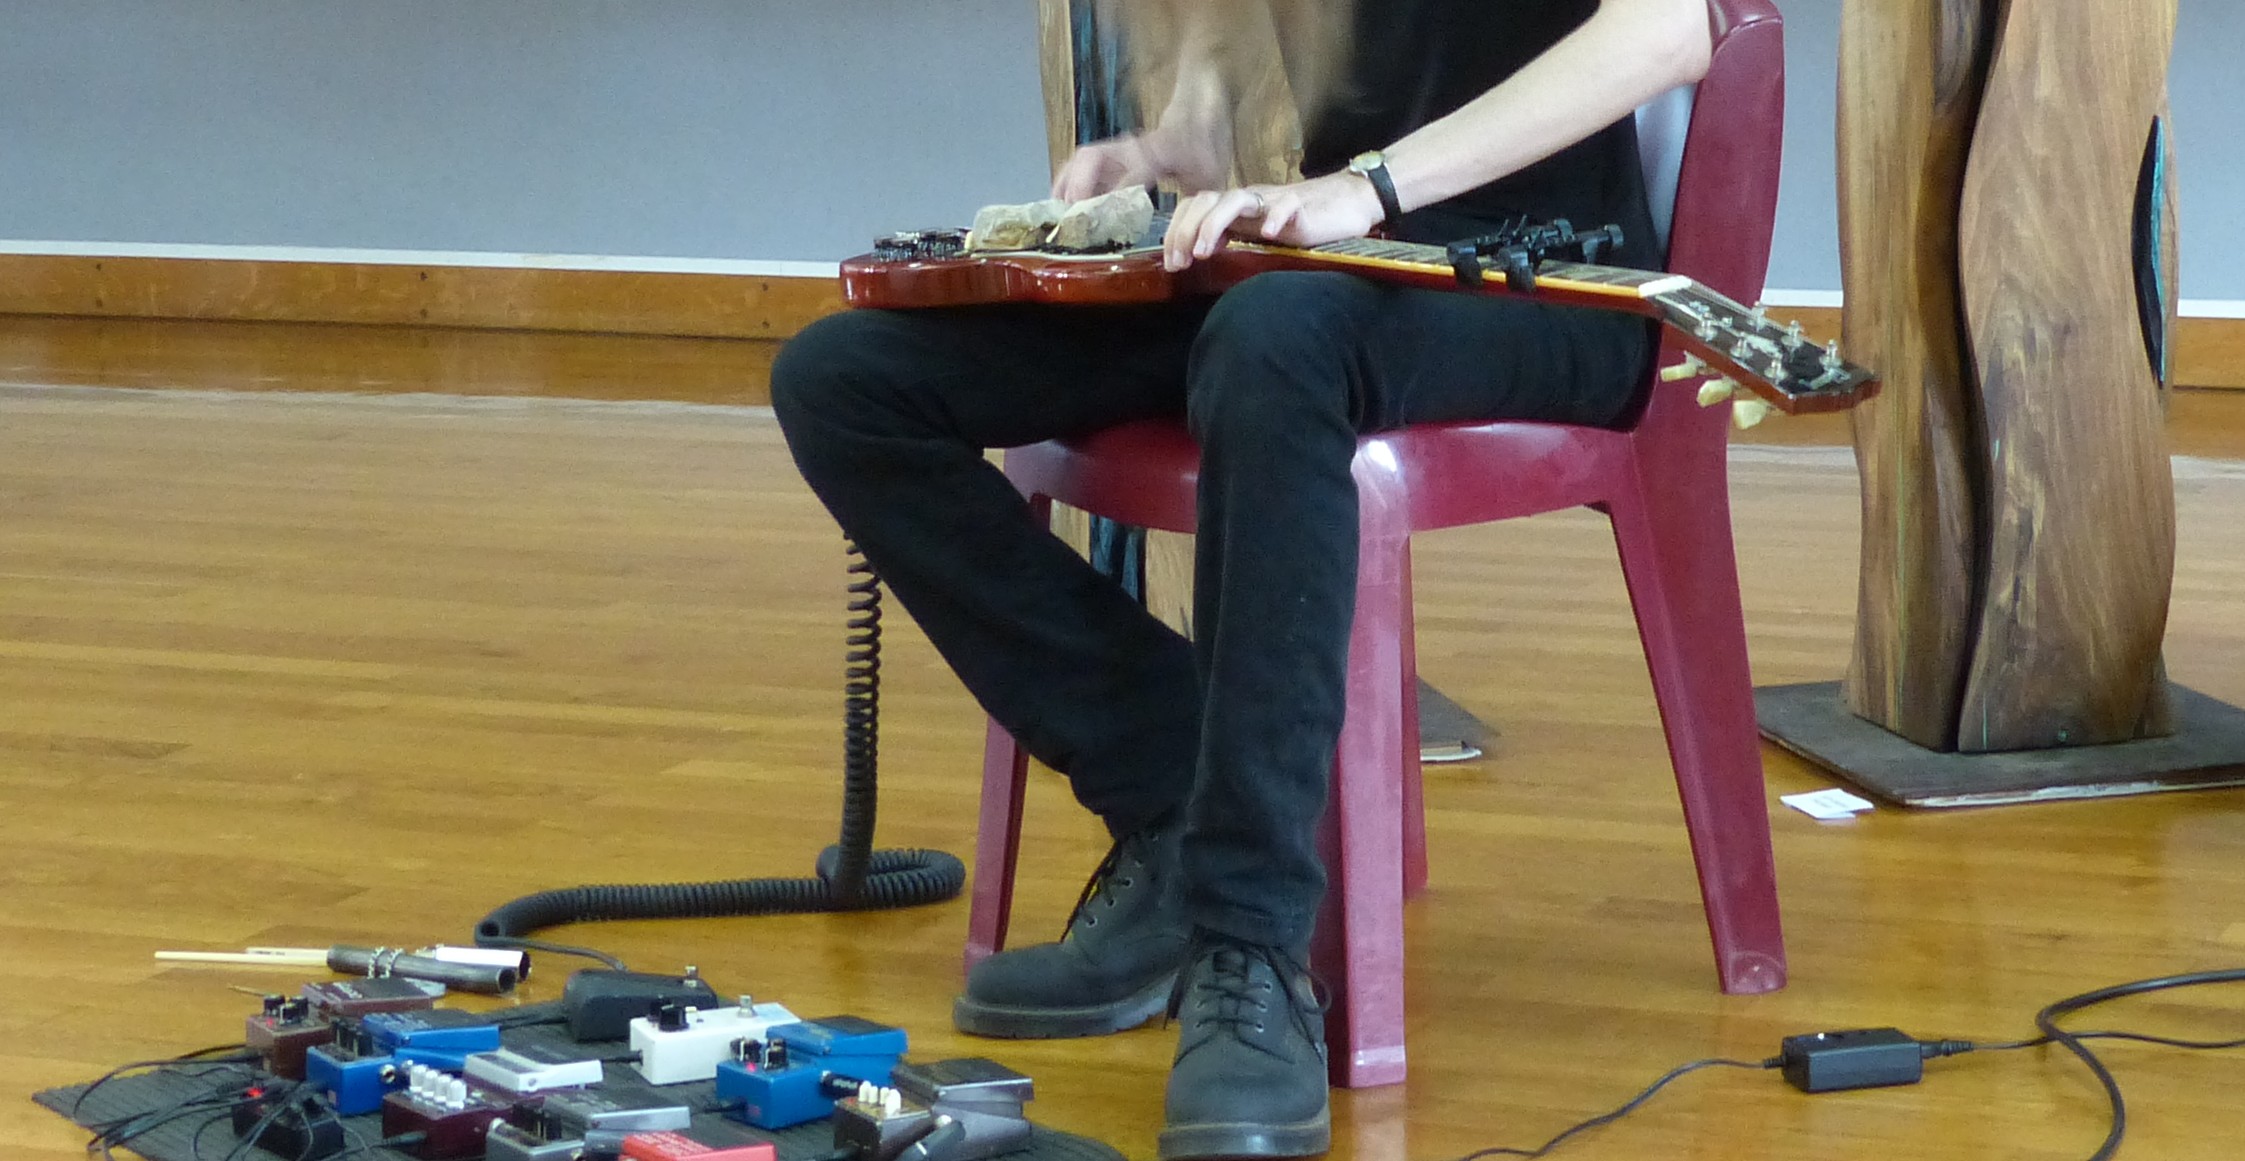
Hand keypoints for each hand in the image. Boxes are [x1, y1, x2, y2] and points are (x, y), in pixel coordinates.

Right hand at [1052, 127, 1229, 201]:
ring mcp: (1117, 149)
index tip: (1103, 217)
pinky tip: (1063, 210)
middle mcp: (1131, 147)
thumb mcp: (1210, 180)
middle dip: (1078, 186)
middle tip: (1072, 218)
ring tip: (1058, 216)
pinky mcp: (1110, 155)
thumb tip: (1192, 243)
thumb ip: (1202, 209)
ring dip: (1066, 186)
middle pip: (1092, 157)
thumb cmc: (1203, 151)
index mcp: (1159, 152)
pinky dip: (1068, 185)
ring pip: (1080, 160)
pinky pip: (1080, 166)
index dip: (1117, 191)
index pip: (1132, 170)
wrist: (1197, 116)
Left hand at [1161, 170, 1387, 271]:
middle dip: (1185, 231)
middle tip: (1181, 263)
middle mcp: (1249, 200)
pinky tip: (1267, 235)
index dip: (1176, 232)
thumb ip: (1232, 237)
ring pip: (1234, 199)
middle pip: (1204, 201)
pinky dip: (1274, 218)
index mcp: (1236, 208)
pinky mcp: (1301, 205)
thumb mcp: (1259, 233)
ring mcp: (1273, 200)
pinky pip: (1286, 206)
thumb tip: (1197, 256)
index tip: (1171, 263)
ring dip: (1212, 224)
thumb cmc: (1301, 221)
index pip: (1194, 208)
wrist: (1349, 201)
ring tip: (1204, 252)